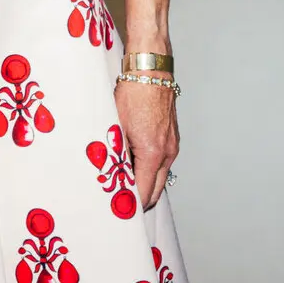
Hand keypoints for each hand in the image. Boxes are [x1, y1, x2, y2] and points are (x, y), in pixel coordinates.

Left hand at [114, 77, 179, 209]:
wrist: (150, 71)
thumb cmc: (133, 94)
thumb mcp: (116, 126)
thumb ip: (116, 154)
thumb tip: (110, 174)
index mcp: (152, 153)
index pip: (144, 192)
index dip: (132, 205)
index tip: (119, 211)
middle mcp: (167, 153)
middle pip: (156, 191)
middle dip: (140, 200)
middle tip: (121, 204)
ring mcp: (172, 146)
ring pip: (160, 176)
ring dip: (145, 183)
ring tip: (124, 183)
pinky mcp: (172, 138)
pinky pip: (162, 162)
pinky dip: (150, 169)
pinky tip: (133, 163)